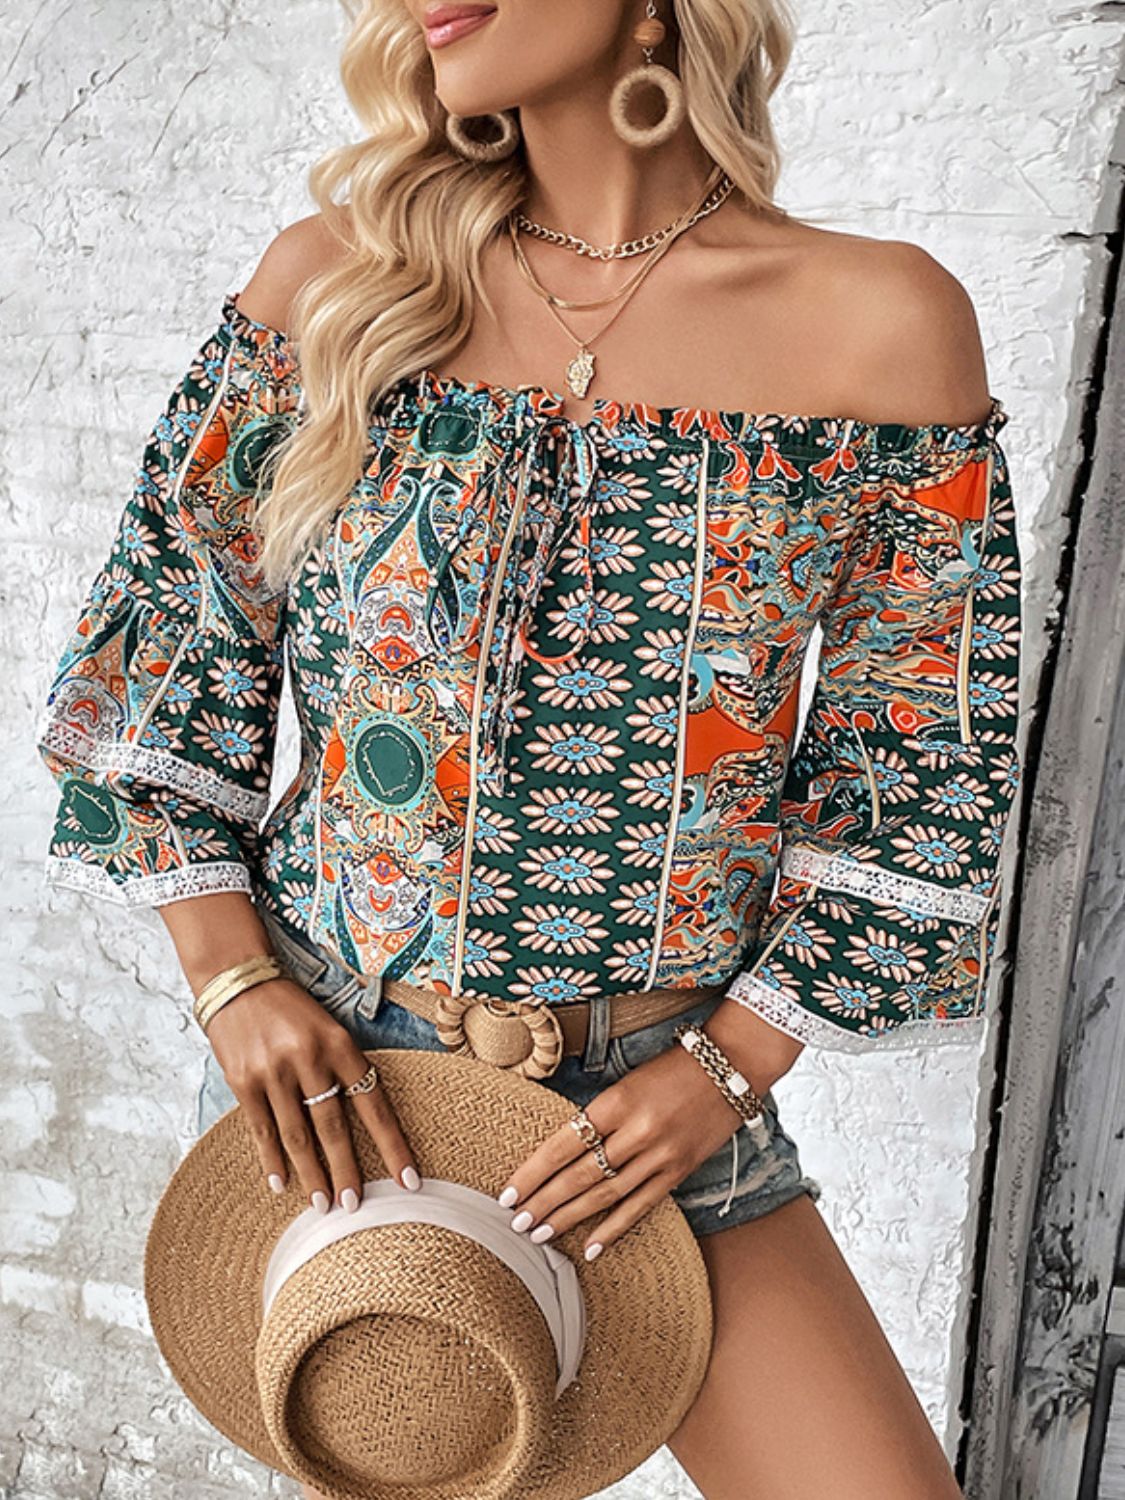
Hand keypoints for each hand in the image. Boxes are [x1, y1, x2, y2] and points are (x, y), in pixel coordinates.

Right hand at [205, 978, 419, 1211]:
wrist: (238, 981)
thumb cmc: (292, 1010)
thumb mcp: (329, 1028)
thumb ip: (345, 1068)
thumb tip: (364, 1121)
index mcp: (340, 1045)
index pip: (375, 1105)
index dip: (393, 1146)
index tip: (409, 1180)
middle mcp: (310, 1059)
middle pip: (334, 1128)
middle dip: (347, 1171)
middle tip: (355, 1207)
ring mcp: (275, 1072)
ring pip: (298, 1135)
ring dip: (312, 1174)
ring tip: (322, 1205)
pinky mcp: (243, 1081)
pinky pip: (263, 1129)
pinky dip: (272, 1160)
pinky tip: (280, 1184)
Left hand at [493, 1040, 756, 1261]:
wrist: (730, 1064)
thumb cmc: (671, 1068)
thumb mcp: (627, 1081)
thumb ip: (598, 1114)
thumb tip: (560, 1151)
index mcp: (618, 1101)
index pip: (564, 1144)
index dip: (533, 1172)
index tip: (509, 1194)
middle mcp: (638, 1130)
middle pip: (581, 1175)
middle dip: (545, 1202)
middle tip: (516, 1224)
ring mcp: (661, 1154)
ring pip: (607, 1195)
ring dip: (570, 1218)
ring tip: (541, 1234)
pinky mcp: (680, 1171)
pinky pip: (641, 1206)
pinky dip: (615, 1229)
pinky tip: (591, 1247)